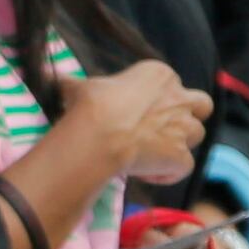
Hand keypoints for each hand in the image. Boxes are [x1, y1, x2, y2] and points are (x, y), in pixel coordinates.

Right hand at [54, 57, 210, 184]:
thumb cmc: (90, 104)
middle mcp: (179, 98)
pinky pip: (183, 166)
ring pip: (196, 135)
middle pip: (201, 105)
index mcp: (159, 75)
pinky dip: (169, 172)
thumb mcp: (78, 87)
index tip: (137, 111)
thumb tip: (47, 76)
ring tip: (153, 152)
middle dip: (189, 115)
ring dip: (179, 143)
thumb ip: (72, 84)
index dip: (158, 98)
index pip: (171, 83)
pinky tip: (149, 174)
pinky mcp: (181, 157)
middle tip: (166, 127)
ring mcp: (184, 129)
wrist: (99, 134)